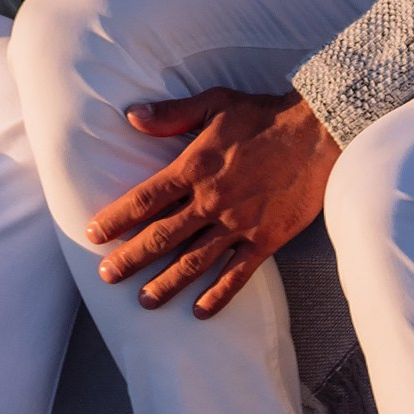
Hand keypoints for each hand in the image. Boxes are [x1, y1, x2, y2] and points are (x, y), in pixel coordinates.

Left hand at [85, 84, 338, 315]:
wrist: (319, 133)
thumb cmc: (264, 116)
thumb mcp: (214, 103)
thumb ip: (172, 114)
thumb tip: (131, 115)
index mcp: (194, 167)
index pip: (145, 199)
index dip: (116, 218)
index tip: (93, 234)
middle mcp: (212, 201)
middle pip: (161, 237)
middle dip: (131, 259)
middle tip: (107, 276)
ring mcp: (239, 224)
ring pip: (194, 262)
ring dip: (166, 283)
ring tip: (144, 301)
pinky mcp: (265, 240)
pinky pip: (236, 274)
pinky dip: (217, 295)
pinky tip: (199, 311)